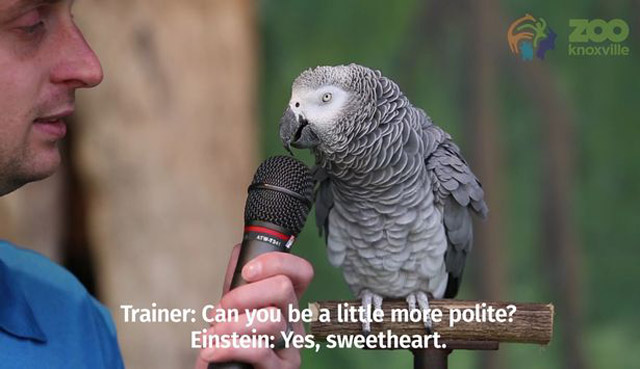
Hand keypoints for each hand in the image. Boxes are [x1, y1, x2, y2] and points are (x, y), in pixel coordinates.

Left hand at [195, 244, 313, 368]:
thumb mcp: (232, 307)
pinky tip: (212, 351)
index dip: (277, 262)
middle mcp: (294, 322)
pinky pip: (260, 350)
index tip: (247, 272)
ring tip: (213, 335)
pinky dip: (230, 347)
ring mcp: (291, 346)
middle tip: (221, 310)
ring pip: (271, 320)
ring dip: (232, 326)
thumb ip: (239, 281)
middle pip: (283, 288)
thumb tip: (242, 254)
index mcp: (285, 303)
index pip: (301, 271)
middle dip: (243, 296)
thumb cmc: (228, 343)